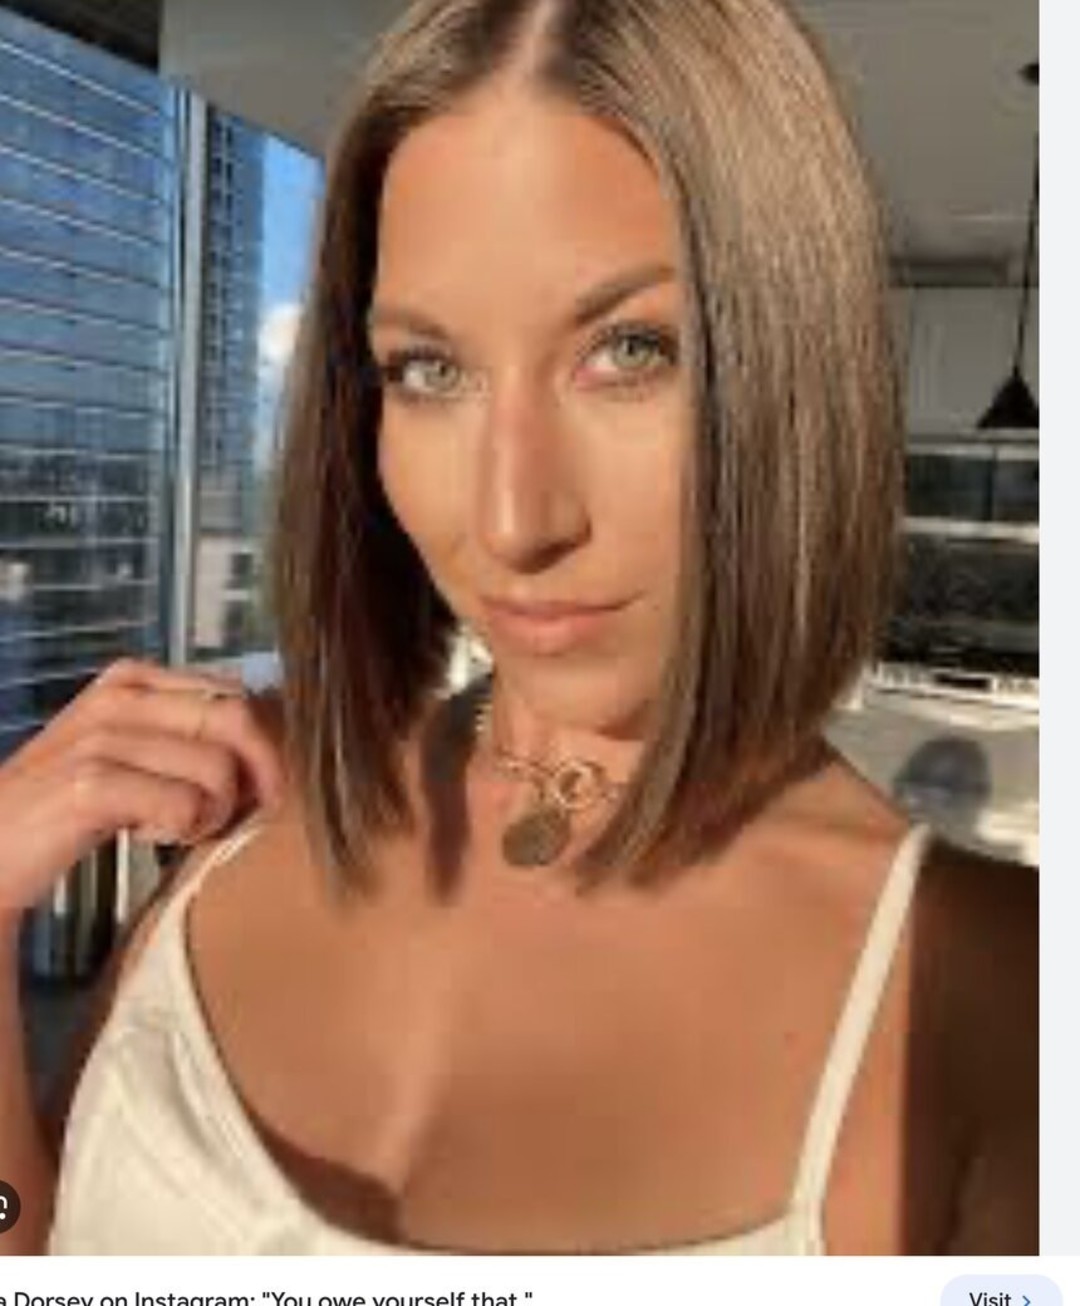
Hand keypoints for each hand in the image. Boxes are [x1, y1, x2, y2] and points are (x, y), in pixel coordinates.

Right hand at [0, 658, 285, 918]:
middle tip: (230, 813)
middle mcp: (119, 694)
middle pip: (239, 720)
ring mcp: (102, 736)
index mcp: (134, 677)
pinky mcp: (90, 784)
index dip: (263, 745)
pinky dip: (182, 830)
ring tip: (175, 826)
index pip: (238, 693)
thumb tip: (274, 742)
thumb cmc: (72, 806)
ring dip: (212, 812)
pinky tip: (148, 834)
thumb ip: (189, 733)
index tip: (255, 789)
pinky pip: (185, 805)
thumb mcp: (131, 751)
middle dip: (256, 775)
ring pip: (219, 769)